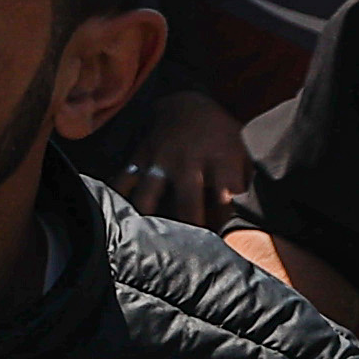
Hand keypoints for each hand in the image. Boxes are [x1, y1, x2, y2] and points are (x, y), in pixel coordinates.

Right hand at [114, 93, 257, 230]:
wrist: (189, 103)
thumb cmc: (220, 135)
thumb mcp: (242, 152)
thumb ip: (242, 182)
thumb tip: (241, 215)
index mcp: (220, 159)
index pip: (226, 199)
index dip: (225, 223)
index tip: (221, 242)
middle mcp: (189, 161)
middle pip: (187, 206)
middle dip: (188, 232)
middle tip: (185, 255)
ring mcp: (160, 160)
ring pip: (147, 198)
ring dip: (148, 222)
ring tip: (147, 244)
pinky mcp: (140, 157)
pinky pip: (124, 181)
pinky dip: (119, 200)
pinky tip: (116, 218)